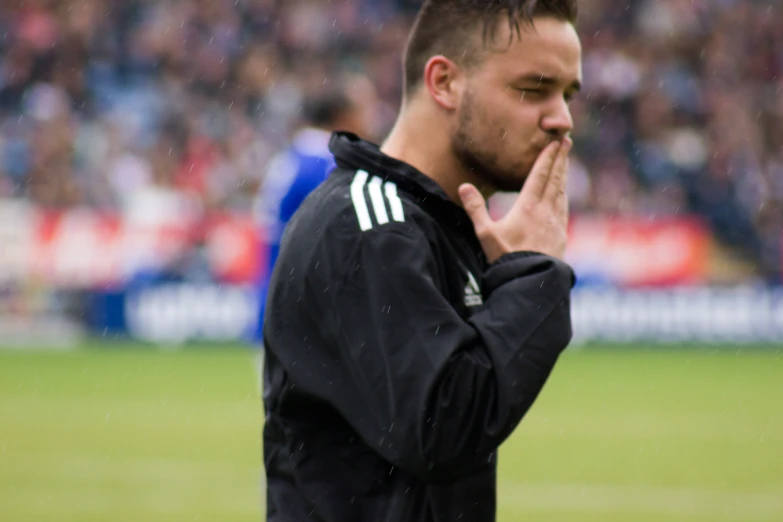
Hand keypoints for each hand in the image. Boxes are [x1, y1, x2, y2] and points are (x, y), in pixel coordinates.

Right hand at [458, 138, 571, 262]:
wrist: (530, 279)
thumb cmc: (506, 257)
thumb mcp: (485, 233)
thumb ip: (476, 209)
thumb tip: (464, 186)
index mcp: (527, 206)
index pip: (539, 175)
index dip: (547, 157)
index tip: (555, 142)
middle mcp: (545, 210)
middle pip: (554, 179)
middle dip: (560, 159)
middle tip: (566, 141)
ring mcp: (555, 222)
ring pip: (561, 191)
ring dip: (564, 174)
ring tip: (566, 161)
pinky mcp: (560, 234)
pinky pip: (564, 207)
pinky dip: (564, 194)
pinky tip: (563, 193)